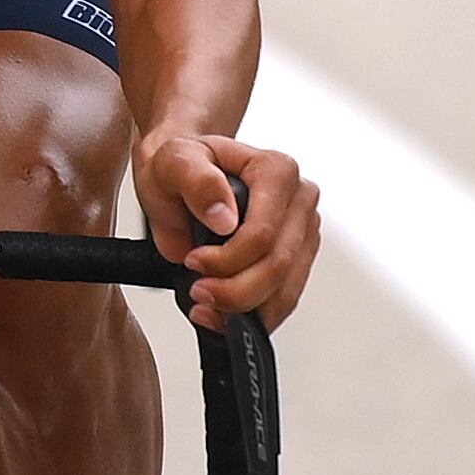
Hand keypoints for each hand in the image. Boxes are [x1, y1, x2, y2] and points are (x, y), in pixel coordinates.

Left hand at [133, 127, 319, 330]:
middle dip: (234, 291)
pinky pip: (283, 298)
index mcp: (276, 170)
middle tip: (200, 292)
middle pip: (278, 266)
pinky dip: (254, 314)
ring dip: (244, 308)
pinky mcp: (297, 256)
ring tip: (207, 305)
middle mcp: (298, 199)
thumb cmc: (181, 165)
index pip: (263, 233)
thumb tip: (224, 218)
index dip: (227, 259)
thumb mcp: (172, 161)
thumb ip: (196, 182)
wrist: (182, 174)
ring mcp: (302, 230)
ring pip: (286, 290)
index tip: (194, 261)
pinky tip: (223, 312)